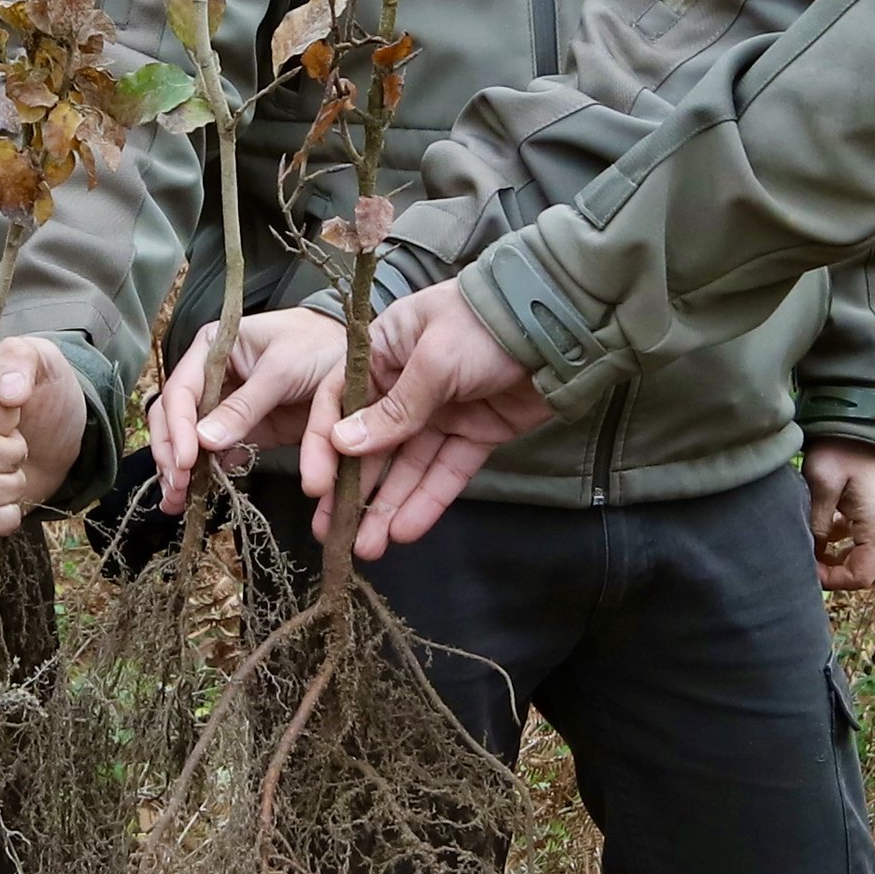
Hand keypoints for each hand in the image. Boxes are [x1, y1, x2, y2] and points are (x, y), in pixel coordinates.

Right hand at [0, 337, 86, 537]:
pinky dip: (1, 516)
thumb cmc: (42, 393)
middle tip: (19, 442)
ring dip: (10, 485)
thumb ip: (22, 360)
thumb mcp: (43, 361)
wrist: (50, 436)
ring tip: (13, 466)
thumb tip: (10, 391)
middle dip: (12, 453)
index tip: (15, 409)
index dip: (4, 418)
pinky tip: (10, 499)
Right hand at [145, 308, 348, 515]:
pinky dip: (205, 477)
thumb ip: (245, 405)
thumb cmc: (317, 345)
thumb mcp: (282, 370)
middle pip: (173, 418)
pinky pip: (216, 456)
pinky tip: (194, 499)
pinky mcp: (244, 433)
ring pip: (188, 441)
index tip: (185, 460)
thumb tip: (204, 442)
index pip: (180, 391)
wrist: (355, 360)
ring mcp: (225, 408)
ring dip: (180, 471)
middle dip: (170, 452)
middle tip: (178, 486)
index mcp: (211, 350)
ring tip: (177, 501)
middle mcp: (210, 378)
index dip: (178, 427)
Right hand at [305, 281, 553, 558]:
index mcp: (381, 353)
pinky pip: (445, 472)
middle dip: (351, 490)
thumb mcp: (433, 361)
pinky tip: (407, 530)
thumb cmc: (483, 326)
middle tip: (330, 533)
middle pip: (369, 444)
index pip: (337, 401)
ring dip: (386, 506)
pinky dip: (427, 500)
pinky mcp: (474, 435)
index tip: (315, 486)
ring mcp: (439, 413)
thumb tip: (342, 445)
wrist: (558, 326)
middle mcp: (402, 385)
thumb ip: (393, 410)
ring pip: (405, 466)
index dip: (323, 444)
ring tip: (366, 547)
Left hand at [803, 438, 874, 590]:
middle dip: (830, 568)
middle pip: (862, 567)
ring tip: (805, 542)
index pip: (861, 576)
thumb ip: (818, 522)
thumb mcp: (822, 484)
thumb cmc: (842, 449)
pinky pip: (862, 535)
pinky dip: (841, 537)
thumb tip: (812, 553)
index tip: (804, 569)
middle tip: (800, 558)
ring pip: (861, 552)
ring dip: (834, 552)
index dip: (831, 579)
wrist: (867, 420)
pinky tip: (819, 525)